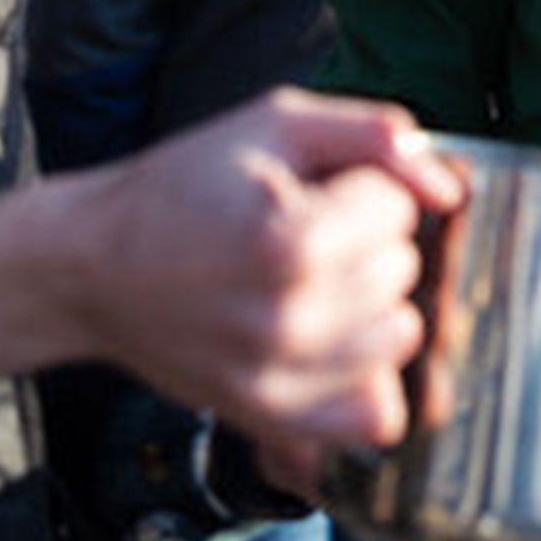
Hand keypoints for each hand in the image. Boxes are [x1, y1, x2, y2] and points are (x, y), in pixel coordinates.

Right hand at [83, 89, 463, 458]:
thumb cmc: (184, 186)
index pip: (401, 209)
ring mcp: (282, 377)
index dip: (365, 189)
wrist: (91, 267)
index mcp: (291, 238)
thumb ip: (375, 135)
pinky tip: (330, 344)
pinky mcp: (272, 418)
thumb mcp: (274, 122)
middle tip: (306, 237)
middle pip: (404, 272)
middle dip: (369, 244)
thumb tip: (449, 189)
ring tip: (316, 287)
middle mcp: (291, 317)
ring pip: (401, 338)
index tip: (316, 192)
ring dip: (373, 307)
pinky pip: (374, 416)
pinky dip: (366, 380)